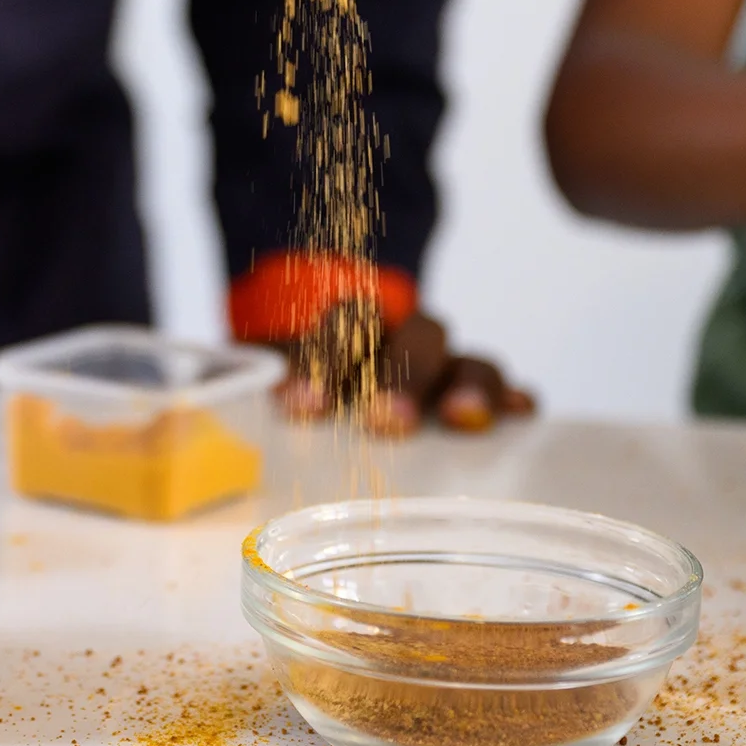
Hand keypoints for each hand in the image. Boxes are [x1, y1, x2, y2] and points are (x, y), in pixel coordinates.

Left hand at [274, 306, 535, 434]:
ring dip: (470, 386)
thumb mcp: (279, 377)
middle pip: (419, 338)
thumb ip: (263, 386)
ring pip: (472, 361)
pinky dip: (514, 402)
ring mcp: (450, 368)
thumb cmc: (310, 384)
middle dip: (403, 377)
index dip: (324, 361)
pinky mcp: (481, 399)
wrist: (345, 368)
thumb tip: (224, 409)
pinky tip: (521, 416)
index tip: (305, 405)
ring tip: (464, 417)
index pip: (345, 325)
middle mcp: (408, 339)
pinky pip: (509, 393)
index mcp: (354, 326)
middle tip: (386, 421)